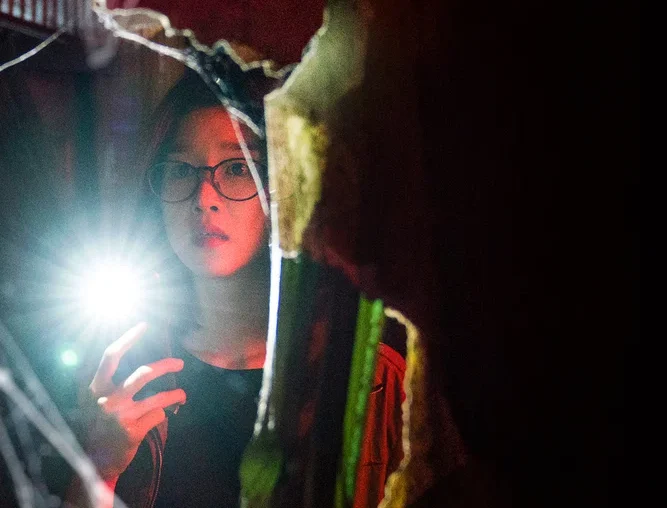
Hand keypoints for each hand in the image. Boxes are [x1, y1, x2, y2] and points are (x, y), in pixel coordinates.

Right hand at [83, 322, 185, 481]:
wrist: (94, 461)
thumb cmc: (98, 424)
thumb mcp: (94, 399)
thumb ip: (107, 379)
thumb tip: (129, 351)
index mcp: (95, 388)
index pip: (111, 356)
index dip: (128, 338)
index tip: (144, 325)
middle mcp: (107, 400)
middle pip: (142, 373)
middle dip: (166, 365)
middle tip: (180, 363)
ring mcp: (120, 417)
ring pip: (158, 398)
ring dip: (176, 394)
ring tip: (182, 394)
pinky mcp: (133, 432)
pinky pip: (158, 415)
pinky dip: (163, 414)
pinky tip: (160, 417)